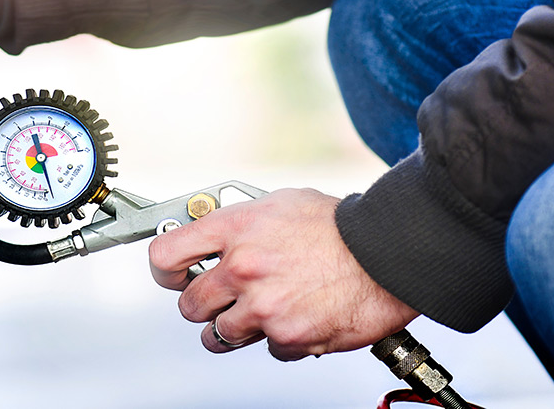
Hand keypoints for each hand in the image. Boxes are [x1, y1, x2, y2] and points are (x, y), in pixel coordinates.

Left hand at [148, 188, 417, 360]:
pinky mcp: (287, 337)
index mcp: (234, 229)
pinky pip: (266, 349)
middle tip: (223, 298)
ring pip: (219, 335)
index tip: (174, 274)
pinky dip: (280, 339)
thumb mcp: (278, 203)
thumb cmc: (339, 225)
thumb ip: (239, 222)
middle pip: (188, 304)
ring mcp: (263, 307)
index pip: (165, 255)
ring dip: (236, 328)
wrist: (388, 253)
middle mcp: (242, 268)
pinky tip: (298, 315)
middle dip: (203, 304)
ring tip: (261, 311)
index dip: (165, 270)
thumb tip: (211, 232)